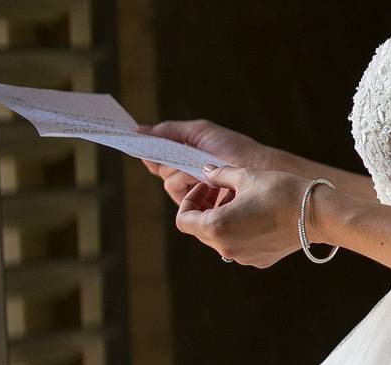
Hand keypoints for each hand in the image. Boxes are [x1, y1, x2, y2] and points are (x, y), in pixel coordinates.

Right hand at [136, 119, 273, 205]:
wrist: (258, 169)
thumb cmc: (232, 148)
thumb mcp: (200, 132)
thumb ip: (169, 131)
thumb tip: (138, 130)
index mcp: (184, 157)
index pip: (159, 157)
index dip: (148, 151)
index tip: (132, 143)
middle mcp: (186, 176)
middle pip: (162, 171)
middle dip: (172, 163)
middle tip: (188, 158)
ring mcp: (193, 193)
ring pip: (172, 186)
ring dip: (184, 176)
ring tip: (203, 171)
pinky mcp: (201, 208)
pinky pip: (184, 201)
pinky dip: (193, 192)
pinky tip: (207, 186)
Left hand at [175, 164, 310, 268]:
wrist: (318, 214)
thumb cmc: (281, 191)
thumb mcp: (245, 175)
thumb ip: (219, 175)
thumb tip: (205, 172)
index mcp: (217, 227)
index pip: (183, 219)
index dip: (189, 200)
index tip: (207, 187)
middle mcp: (226, 248)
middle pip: (200, 230)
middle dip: (205, 208)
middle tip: (222, 189)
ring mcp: (243, 257)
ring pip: (219, 238)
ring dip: (222, 219)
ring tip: (241, 199)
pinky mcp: (259, 260)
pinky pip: (238, 245)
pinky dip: (238, 230)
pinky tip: (256, 214)